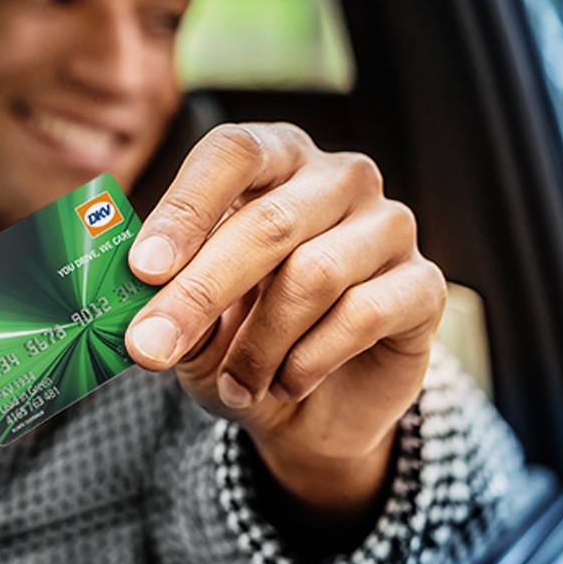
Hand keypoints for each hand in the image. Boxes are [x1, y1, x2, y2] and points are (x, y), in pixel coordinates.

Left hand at [123, 123, 445, 519]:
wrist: (311, 411)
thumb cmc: (241, 341)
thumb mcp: (190, 323)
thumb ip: (168, 301)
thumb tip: (138, 312)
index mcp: (274, 160)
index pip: (232, 152)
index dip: (185, 208)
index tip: (142, 268)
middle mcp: (338, 178)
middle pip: (269, 221)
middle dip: (199, 293)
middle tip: (150, 349)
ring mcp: (390, 226)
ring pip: (314, 274)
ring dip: (258, 345)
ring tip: (235, 383)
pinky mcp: (424, 285)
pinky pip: (362, 315)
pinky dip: (307, 362)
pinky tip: (285, 385)